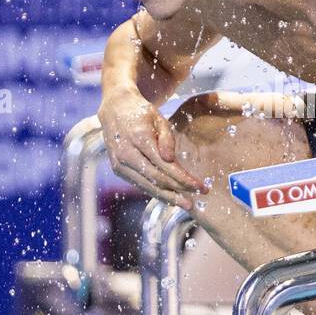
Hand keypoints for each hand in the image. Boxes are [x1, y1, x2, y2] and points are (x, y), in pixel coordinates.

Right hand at [98, 90, 205, 209]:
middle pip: (156, 179)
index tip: (200, 186)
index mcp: (139, 138)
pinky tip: (170, 197)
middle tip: (198, 198)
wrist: (115, 110)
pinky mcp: (118, 170)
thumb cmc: (141, 114)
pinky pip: (140, 184)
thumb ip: (166, 138)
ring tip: (186, 204)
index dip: (183, 178)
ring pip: (147, 186)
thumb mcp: (158, 118)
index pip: (165, 165)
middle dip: (179, 191)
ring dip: (168, 197)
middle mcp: (126, 153)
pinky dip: (156, 192)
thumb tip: (170, 159)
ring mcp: (119, 163)